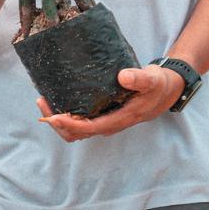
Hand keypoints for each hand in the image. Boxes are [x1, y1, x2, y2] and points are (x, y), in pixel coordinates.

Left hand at [38, 64, 184, 141]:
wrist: (166, 90)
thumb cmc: (158, 85)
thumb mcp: (153, 79)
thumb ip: (140, 78)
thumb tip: (123, 76)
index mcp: (120, 119)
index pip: (89, 128)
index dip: (69, 125)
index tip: (53, 116)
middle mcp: (109, 124)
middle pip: (76, 133)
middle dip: (56, 122)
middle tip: (42, 102)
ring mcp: (104, 121)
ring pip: (75, 130)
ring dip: (57, 119)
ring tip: (43, 100)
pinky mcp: (101, 115)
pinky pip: (79, 120)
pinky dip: (65, 114)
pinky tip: (56, 99)